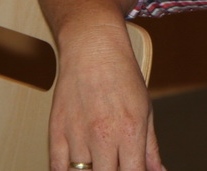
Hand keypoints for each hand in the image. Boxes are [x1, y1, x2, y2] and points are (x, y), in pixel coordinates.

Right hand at [48, 23, 164, 170]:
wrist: (93, 48)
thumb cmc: (122, 75)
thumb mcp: (146, 110)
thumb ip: (150, 147)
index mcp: (129, 131)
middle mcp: (102, 136)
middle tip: (118, 165)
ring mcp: (77, 135)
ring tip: (101, 162)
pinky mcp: (56, 131)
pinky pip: (57, 168)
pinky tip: (78, 169)